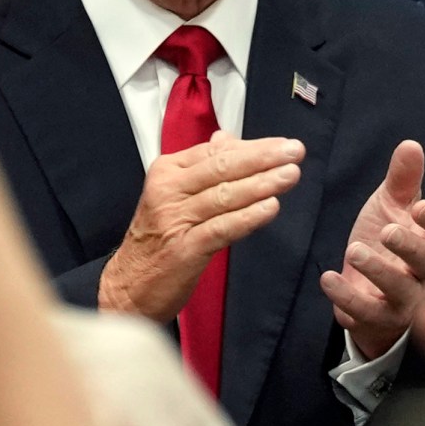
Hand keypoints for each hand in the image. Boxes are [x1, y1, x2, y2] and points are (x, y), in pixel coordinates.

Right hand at [99, 133, 302, 321]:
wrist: (129, 285)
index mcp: (167, 172)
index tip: (284, 144)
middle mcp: (168, 190)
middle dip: (262, 158)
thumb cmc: (158, 239)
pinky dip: (248, 217)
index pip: (215, 152)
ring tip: (290, 175)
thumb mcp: (175, 196)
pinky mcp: (184, 249)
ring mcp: (174, 219)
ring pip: (224, 195)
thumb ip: (202, 167)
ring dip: (261, 184)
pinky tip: (271, 207)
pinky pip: (222, 228)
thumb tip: (227, 139)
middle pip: (221, 168)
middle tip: (295, 152)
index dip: (253, 147)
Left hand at [321, 141, 424, 359]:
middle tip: (388, 231)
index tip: (421, 206)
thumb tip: (411, 144)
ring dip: (378, 271)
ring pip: (400, 290)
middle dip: (409, 246)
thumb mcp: (392, 206)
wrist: (367, 287)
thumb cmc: (387, 242)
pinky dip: (347, 296)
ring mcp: (405, 299)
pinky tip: (328, 277)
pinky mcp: (379, 317)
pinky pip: (367, 311)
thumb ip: (403, 179)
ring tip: (355, 250)